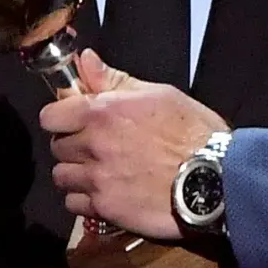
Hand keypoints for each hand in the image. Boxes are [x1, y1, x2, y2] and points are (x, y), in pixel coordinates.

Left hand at [40, 50, 227, 239]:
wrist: (216, 179)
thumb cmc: (194, 133)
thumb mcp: (158, 94)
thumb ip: (115, 79)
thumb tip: (85, 60)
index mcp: (103, 112)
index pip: (50, 116)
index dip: (61, 117)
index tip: (73, 121)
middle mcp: (94, 145)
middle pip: (57, 147)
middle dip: (73, 146)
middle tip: (96, 147)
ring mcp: (97, 179)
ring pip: (62, 177)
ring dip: (76, 174)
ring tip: (100, 172)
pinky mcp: (106, 207)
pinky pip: (74, 203)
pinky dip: (85, 199)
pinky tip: (105, 193)